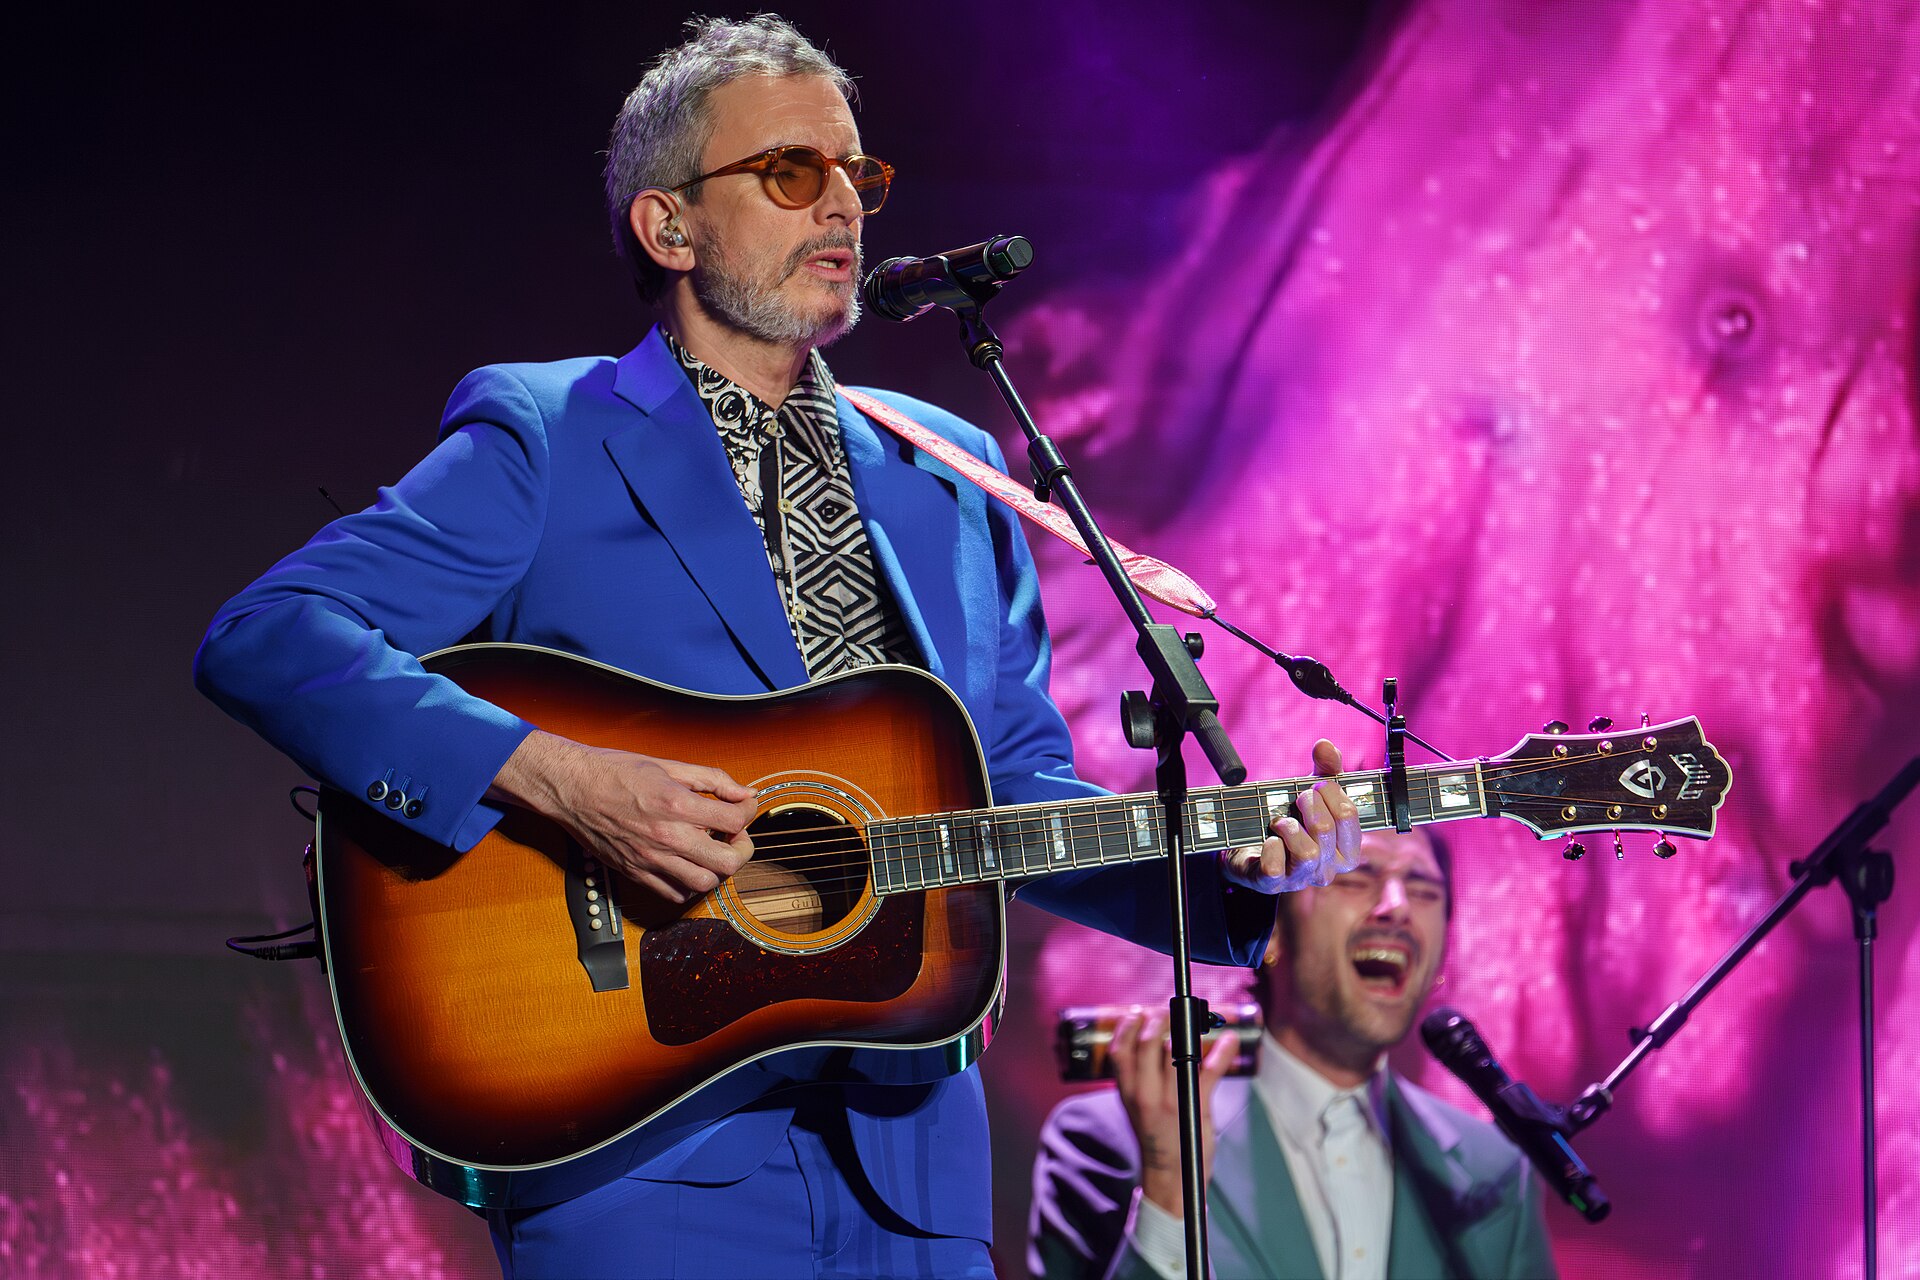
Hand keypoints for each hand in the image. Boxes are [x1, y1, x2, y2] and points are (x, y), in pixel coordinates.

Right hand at [489, 730, 756, 901]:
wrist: (570, 788)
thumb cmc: (615, 771)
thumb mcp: (668, 765)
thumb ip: (711, 779)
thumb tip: (744, 793)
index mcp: (676, 804)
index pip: (734, 819)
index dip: (748, 812)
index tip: (742, 806)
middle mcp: (666, 836)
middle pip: (727, 861)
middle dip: (741, 847)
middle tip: (734, 835)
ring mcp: (650, 859)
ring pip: (704, 883)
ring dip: (715, 869)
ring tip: (710, 850)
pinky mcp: (635, 872)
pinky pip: (673, 893)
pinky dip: (688, 883)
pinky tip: (686, 863)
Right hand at [1111, 1008, 1239, 1217]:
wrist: (1171, 1177)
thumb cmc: (1157, 1137)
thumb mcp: (1137, 1107)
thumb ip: (1140, 1078)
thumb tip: (1153, 1043)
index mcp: (1128, 1094)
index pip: (1120, 1052)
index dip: (1127, 1027)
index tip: (1137, 1012)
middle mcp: (1145, 1095)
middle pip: (1148, 1045)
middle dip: (1158, 1020)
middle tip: (1166, 1011)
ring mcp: (1172, 1101)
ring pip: (1177, 1053)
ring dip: (1189, 1029)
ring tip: (1197, 1019)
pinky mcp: (1196, 1107)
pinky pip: (1211, 1072)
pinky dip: (1223, 1052)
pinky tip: (1230, 1038)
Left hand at [1220, 738, 1360, 891]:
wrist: (1249, 844)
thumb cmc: (1290, 819)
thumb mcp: (1310, 792)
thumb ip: (1324, 769)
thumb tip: (1325, 746)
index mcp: (1345, 849)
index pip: (1350, 816)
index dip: (1333, 793)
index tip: (1319, 785)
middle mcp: (1328, 869)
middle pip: (1327, 830)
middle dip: (1310, 804)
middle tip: (1298, 797)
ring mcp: (1300, 879)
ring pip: (1308, 853)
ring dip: (1290, 827)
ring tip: (1280, 820)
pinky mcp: (1271, 884)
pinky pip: (1275, 868)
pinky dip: (1270, 848)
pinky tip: (1268, 840)